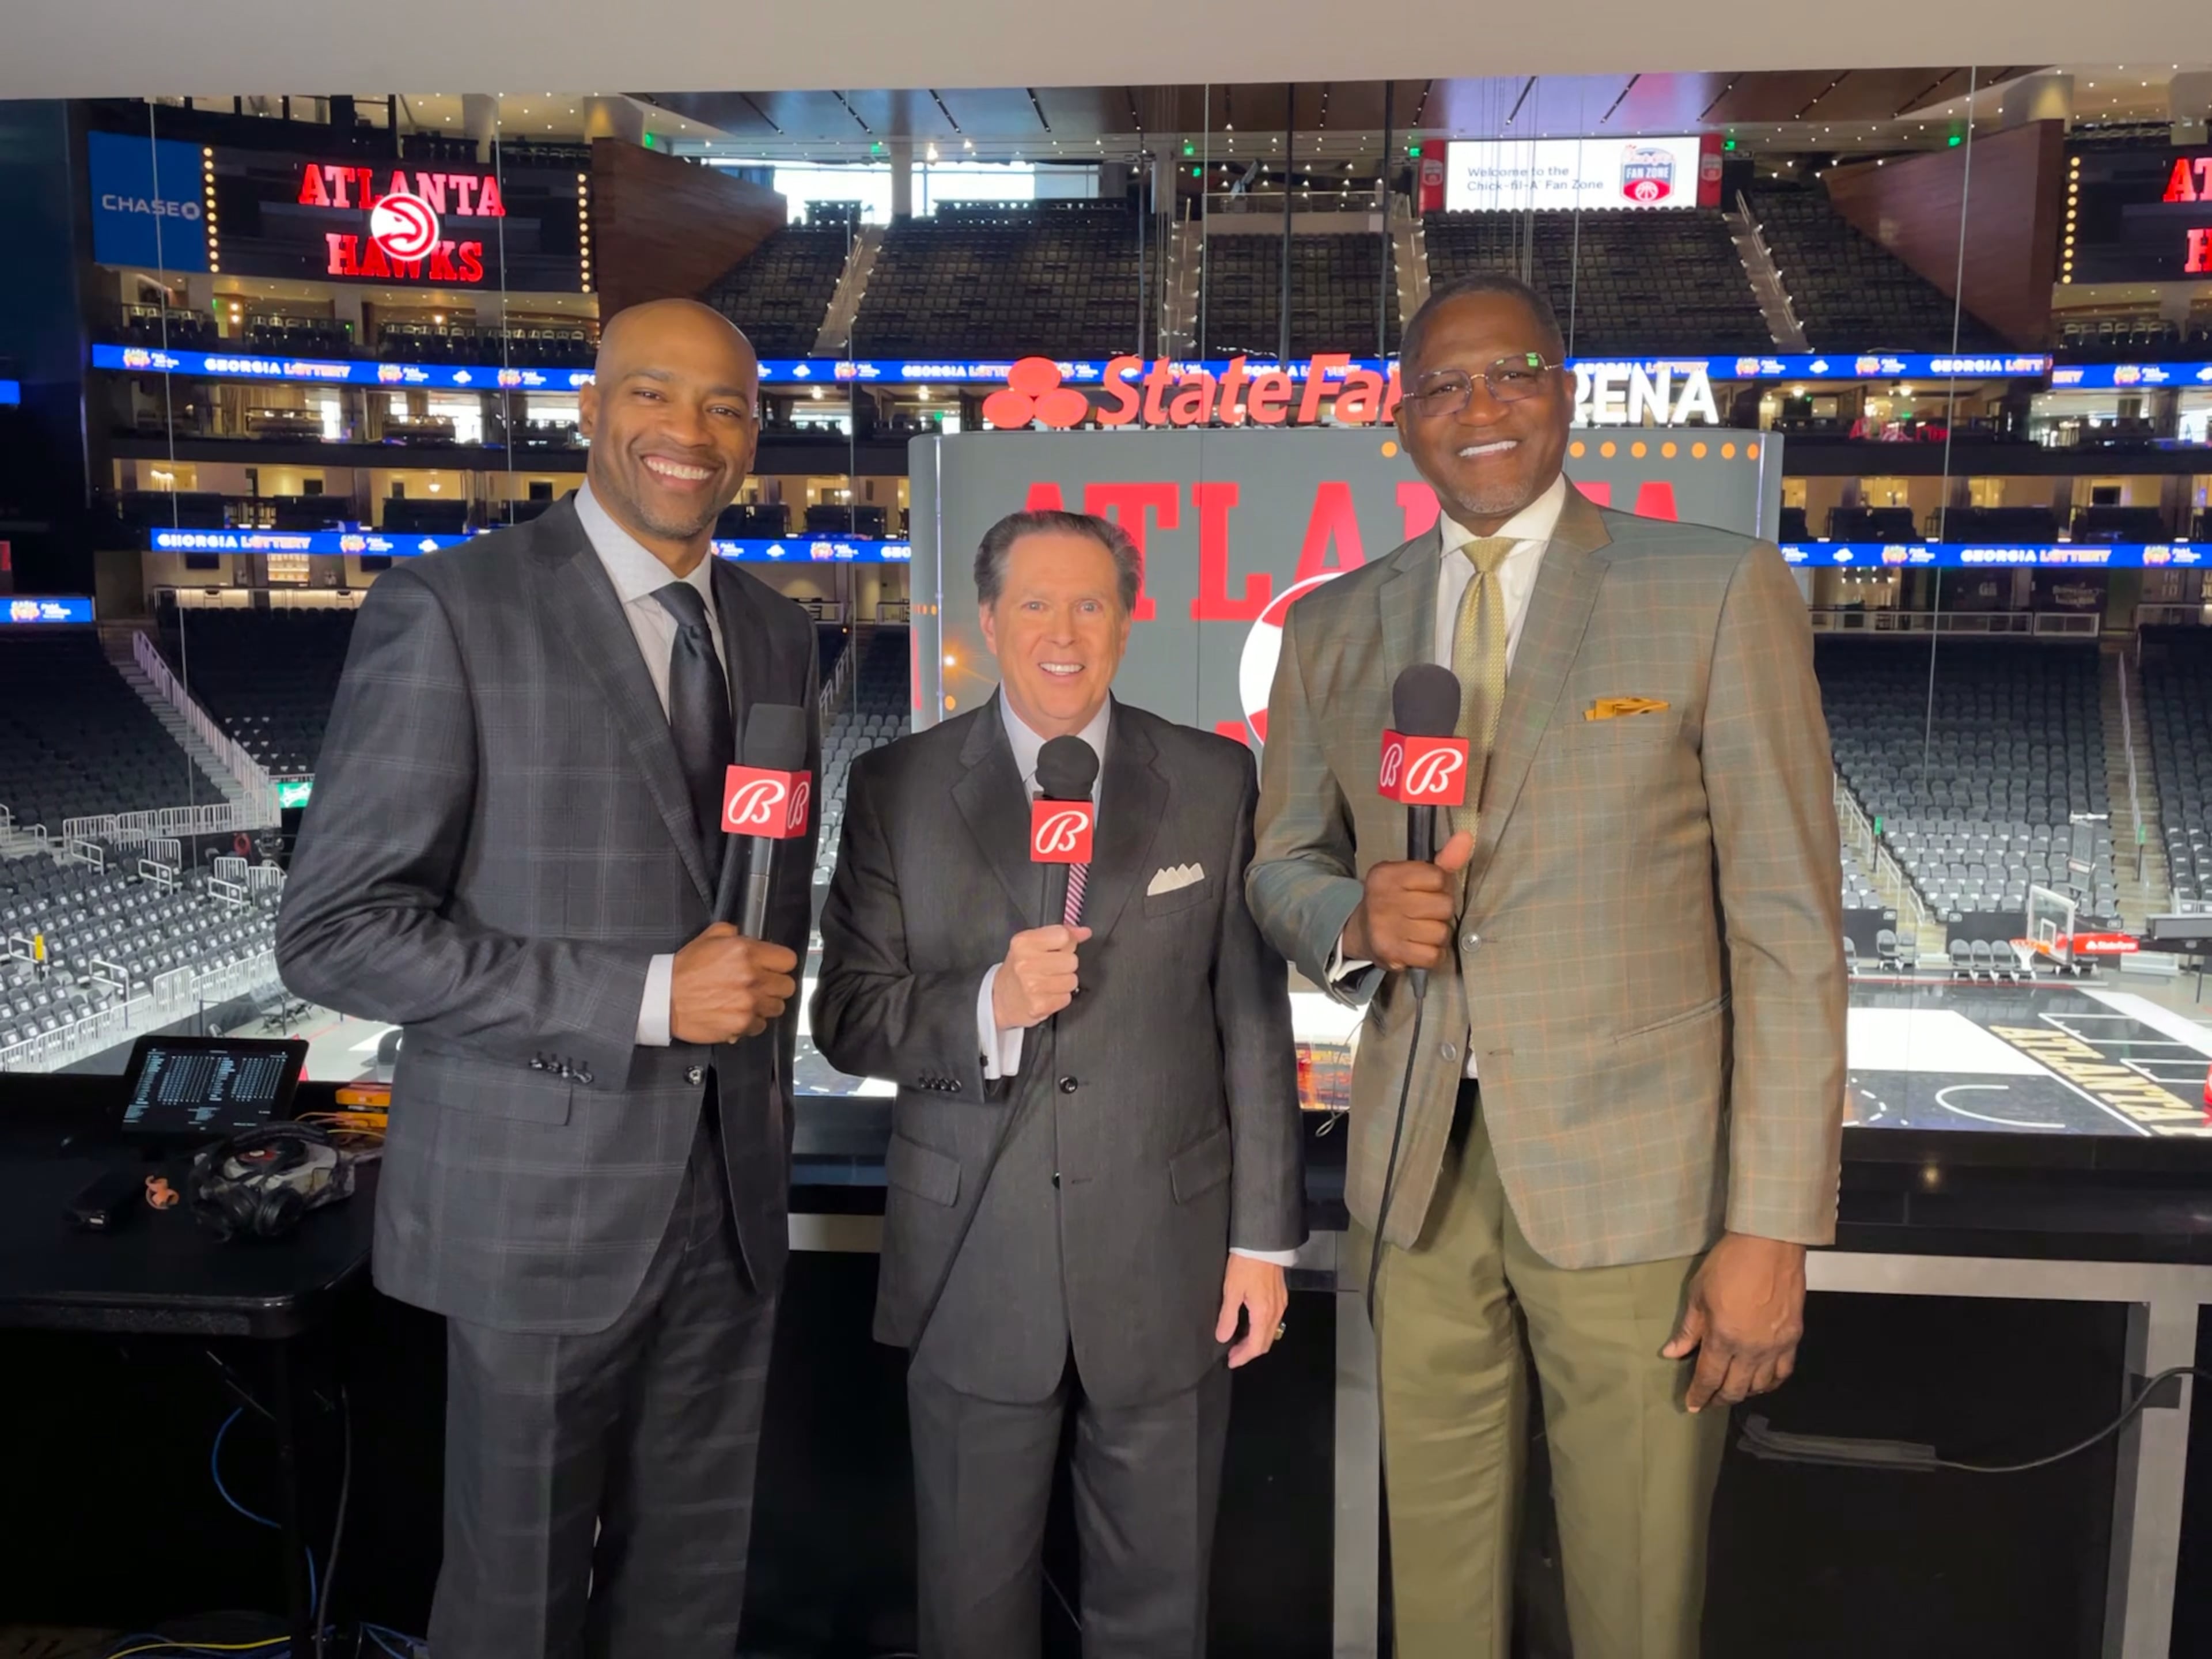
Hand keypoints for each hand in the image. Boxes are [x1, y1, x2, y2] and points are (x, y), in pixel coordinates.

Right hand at [669, 923, 798, 1044]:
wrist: (663, 999)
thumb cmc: (684, 970)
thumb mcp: (708, 938)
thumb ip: (733, 932)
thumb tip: (748, 936)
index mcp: (747, 952)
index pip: (788, 960)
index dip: (780, 964)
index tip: (772, 968)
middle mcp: (752, 978)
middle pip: (788, 986)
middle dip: (775, 986)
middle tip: (759, 986)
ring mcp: (749, 1003)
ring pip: (777, 1007)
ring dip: (765, 1005)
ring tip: (746, 1001)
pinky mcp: (742, 1024)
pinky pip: (761, 1025)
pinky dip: (751, 1022)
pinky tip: (736, 1014)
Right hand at [991, 925, 1092, 1028]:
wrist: (999, 999)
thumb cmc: (1018, 969)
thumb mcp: (1032, 944)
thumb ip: (1060, 934)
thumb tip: (1084, 932)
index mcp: (1023, 943)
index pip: (1063, 936)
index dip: (1066, 943)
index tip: (1058, 949)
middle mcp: (1025, 963)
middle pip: (1071, 960)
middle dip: (1065, 965)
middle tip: (1050, 968)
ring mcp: (1032, 986)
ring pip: (1072, 980)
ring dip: (1064, 982)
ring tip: (1048, 983)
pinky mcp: (1039, 1005)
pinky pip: (1066, 998)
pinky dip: (1059, 998)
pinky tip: (1046, 995)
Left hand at [1216, 1256, 1288, 1368]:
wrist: (1263, 1242)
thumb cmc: (1245, 1264)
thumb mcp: (1231, 1290)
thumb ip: (1228, 1316)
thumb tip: (1223, 1337)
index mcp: (1263, 1313)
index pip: (1256, 1346)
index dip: (1243, 1357)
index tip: (1231, 1361)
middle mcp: (1276, 1312)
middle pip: (1266, 1342)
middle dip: (1249, 1351)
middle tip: (1233, 1354)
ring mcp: (1281, 1304)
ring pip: (1271, 1332)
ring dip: (1255, 1341)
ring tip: (1239, 1341)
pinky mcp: (1281, 1296)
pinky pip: (1273, 1321)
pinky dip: (1261, 1329)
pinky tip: (1250, 1325)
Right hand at [1341, 830, 1475, 971]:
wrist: (1362, 933)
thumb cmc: (1395, 900)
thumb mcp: (1414, 875)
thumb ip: (1443, 859)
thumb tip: (1466, 837)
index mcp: (1387, 874)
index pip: (1438, 877)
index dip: (1441, 887)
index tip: (1426, 892)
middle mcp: (1382, 899)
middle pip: (1444, 906)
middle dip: (1441, 913)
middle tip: (1423, 915)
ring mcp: (1385, 927)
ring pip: (1441, 933)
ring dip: (1437, 936)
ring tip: (1421, 932)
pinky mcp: (1390, 952)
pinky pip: (1433, 956)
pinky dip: (1433, 955)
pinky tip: (1420, 948)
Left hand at [1662, 1233, 1807, 1411]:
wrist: (1770, 1246)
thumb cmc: (1729, 1264)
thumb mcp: (1698, 1294)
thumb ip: (1689, 1329)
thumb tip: (1672, 1353)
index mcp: (1723, 1338)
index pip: (1709, 1377)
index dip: (1699, 1395)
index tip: (1692, 1405)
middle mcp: (1751, 1349)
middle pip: (1735, 1388)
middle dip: (1719, 1399)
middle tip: (1708, 1402)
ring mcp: (1775, 1346)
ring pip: (1760, 1385)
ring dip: (1744, 1393)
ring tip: (1732, 1391)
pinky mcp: (1793, 1338)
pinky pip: (1783, 1372)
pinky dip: (1771, 1383)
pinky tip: (1761, 1382)